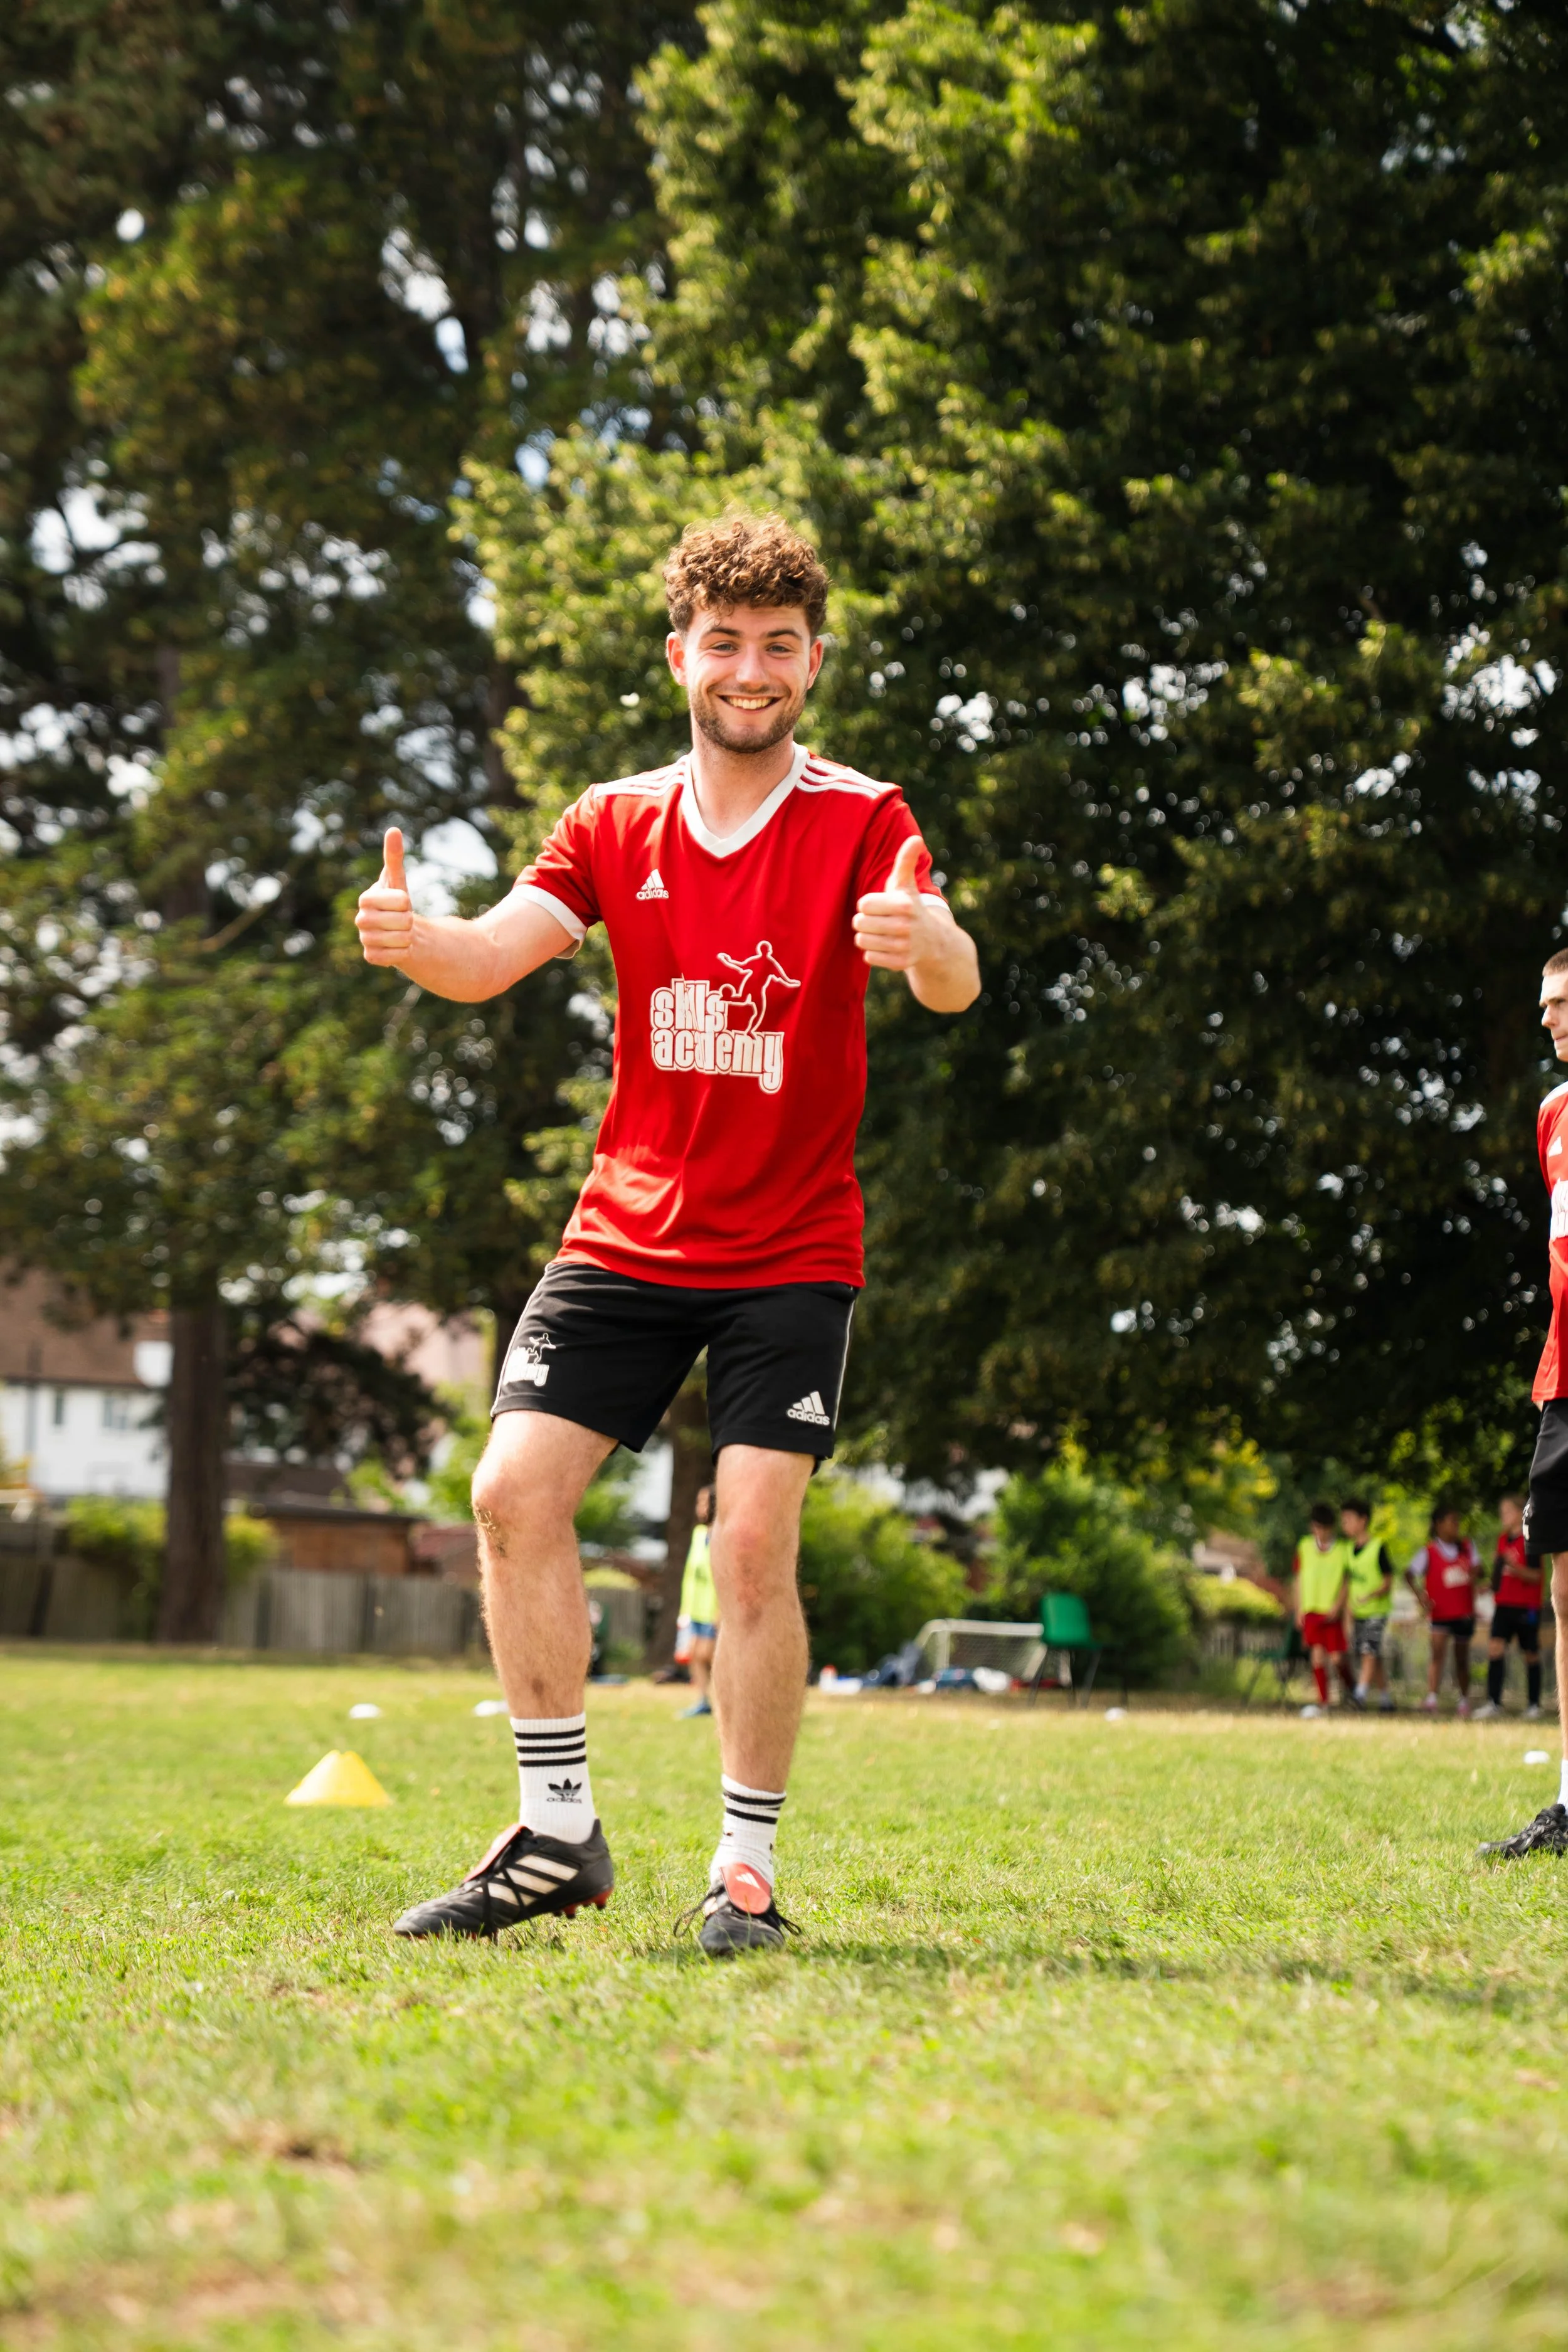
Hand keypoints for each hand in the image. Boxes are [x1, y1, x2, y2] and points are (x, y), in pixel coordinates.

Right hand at [356, 827, 414, 965]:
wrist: (398, 931)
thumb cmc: (396, 903)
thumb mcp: (397, 879)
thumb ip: (394, 857)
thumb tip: (394, 830)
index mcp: (365, 899)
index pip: (401, 900)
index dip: (406, 903)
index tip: (402, 903)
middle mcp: (360, 919)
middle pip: (402, 921)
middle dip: (409, 920)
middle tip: (402, 919)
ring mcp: (364, 939)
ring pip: (401, 939)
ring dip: (408, 936)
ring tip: (400, 932)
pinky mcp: (370, 957)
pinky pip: (395, 956)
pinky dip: (402, 951)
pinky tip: (396, 947)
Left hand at [853, 835, 941, 971]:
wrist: (933, 942)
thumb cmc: (910, 907)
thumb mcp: (907, 884)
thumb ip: (906, 861)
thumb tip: (916, 838)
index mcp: (905, 905)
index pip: (863, 905)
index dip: (867, 904)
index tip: (880, 905)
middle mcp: (906, 926)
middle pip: (859, 923)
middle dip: (864, 921)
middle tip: (878, 921)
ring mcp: (904, 947)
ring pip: (862, 941)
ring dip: (866, 936)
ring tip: (879, 933)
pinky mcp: (900, 963)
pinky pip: (869, 957)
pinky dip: (873, 952)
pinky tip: (885, 946)